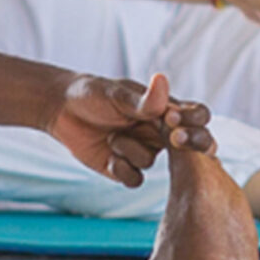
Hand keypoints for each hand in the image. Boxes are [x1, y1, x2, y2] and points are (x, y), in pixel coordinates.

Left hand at [45, 73, 216, 186]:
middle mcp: (159, 133)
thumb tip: (162, 81)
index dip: (195, 121)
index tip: (175, 118)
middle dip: (184, 146)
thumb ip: (141, 99)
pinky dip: (120, 169)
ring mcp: (143, 151)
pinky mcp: (125, 169)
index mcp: (164, 109)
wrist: (62, 110)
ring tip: (111, 136)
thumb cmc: (92, 94)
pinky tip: (107, 156)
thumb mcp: (116, 93)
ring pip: (150, 162)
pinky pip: (134, 179)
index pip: (197, 116)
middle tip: (171, 140)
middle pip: (189, 147)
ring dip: (129, 150)